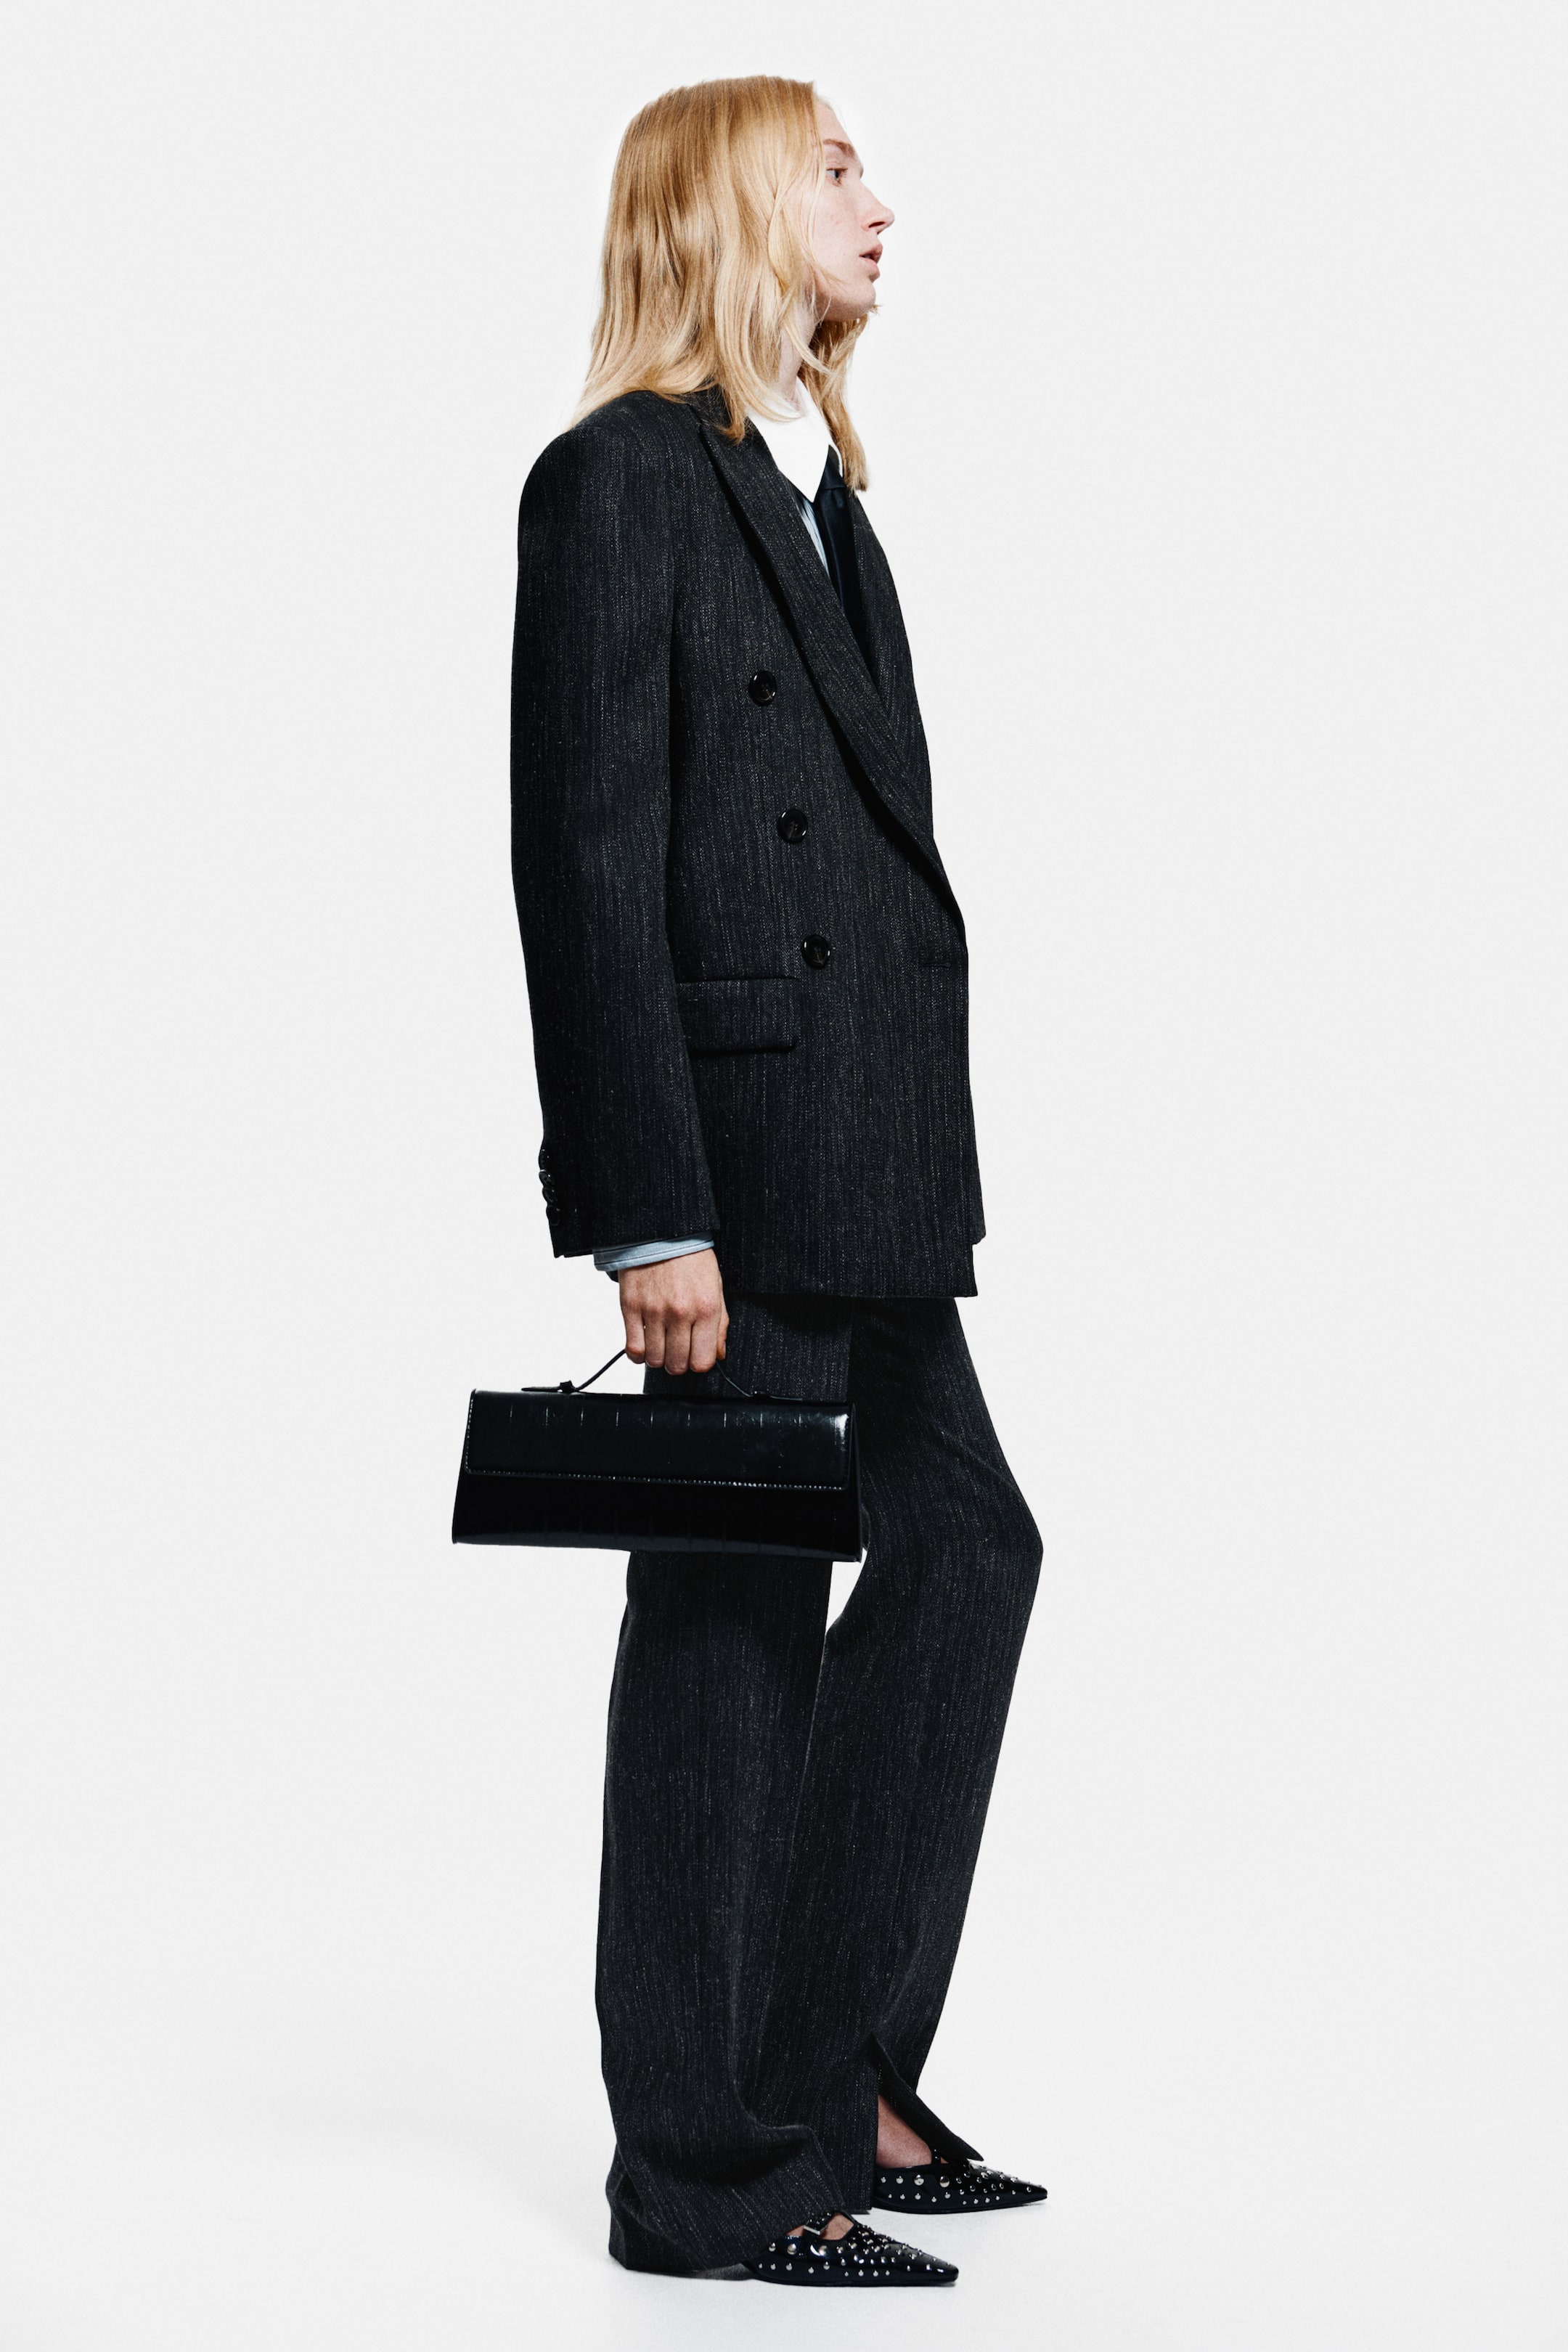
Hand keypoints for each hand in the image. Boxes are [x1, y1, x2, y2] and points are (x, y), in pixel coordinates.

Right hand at [618, 1248, 727, 1375]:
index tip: (695, 1356)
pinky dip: (638, 1355)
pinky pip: (633, 1349)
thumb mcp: (716, 1289)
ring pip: (655, 1360)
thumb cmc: (692, 1260)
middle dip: (678, 1364)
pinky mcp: (631, 1308)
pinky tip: (644, 1345)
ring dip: (658, 1358)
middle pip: (678, 1365)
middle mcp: (681, 1313)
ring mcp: (654, 1311)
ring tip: (661, 1345)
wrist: (662, 1234)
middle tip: (677, 1351)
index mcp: (706, 1309)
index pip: (702, 1361)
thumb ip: (719, 1325)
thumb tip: (719, 1355)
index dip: (699, 1363)